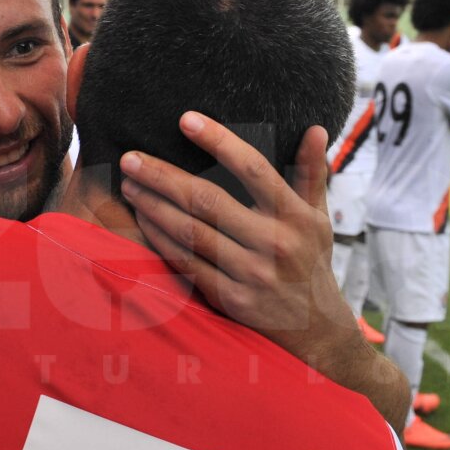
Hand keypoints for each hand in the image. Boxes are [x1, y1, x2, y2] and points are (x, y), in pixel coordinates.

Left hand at [119, 111, 357, 369]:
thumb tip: (315, 128)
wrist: (315, 331)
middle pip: (208, 200)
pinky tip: (142, 220)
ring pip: (191, 232)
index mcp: (295, 215)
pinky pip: (186, 263)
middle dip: (163, 176)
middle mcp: (273, 242)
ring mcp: (250, 273)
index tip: (185, 119)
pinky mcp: (230, 298)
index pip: (254, 168)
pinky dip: (161, 239)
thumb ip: (312, 173)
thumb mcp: (318, 218)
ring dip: (154, 206)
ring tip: (130, 185)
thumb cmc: (311, 263)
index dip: (219, 141)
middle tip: (131, 158)